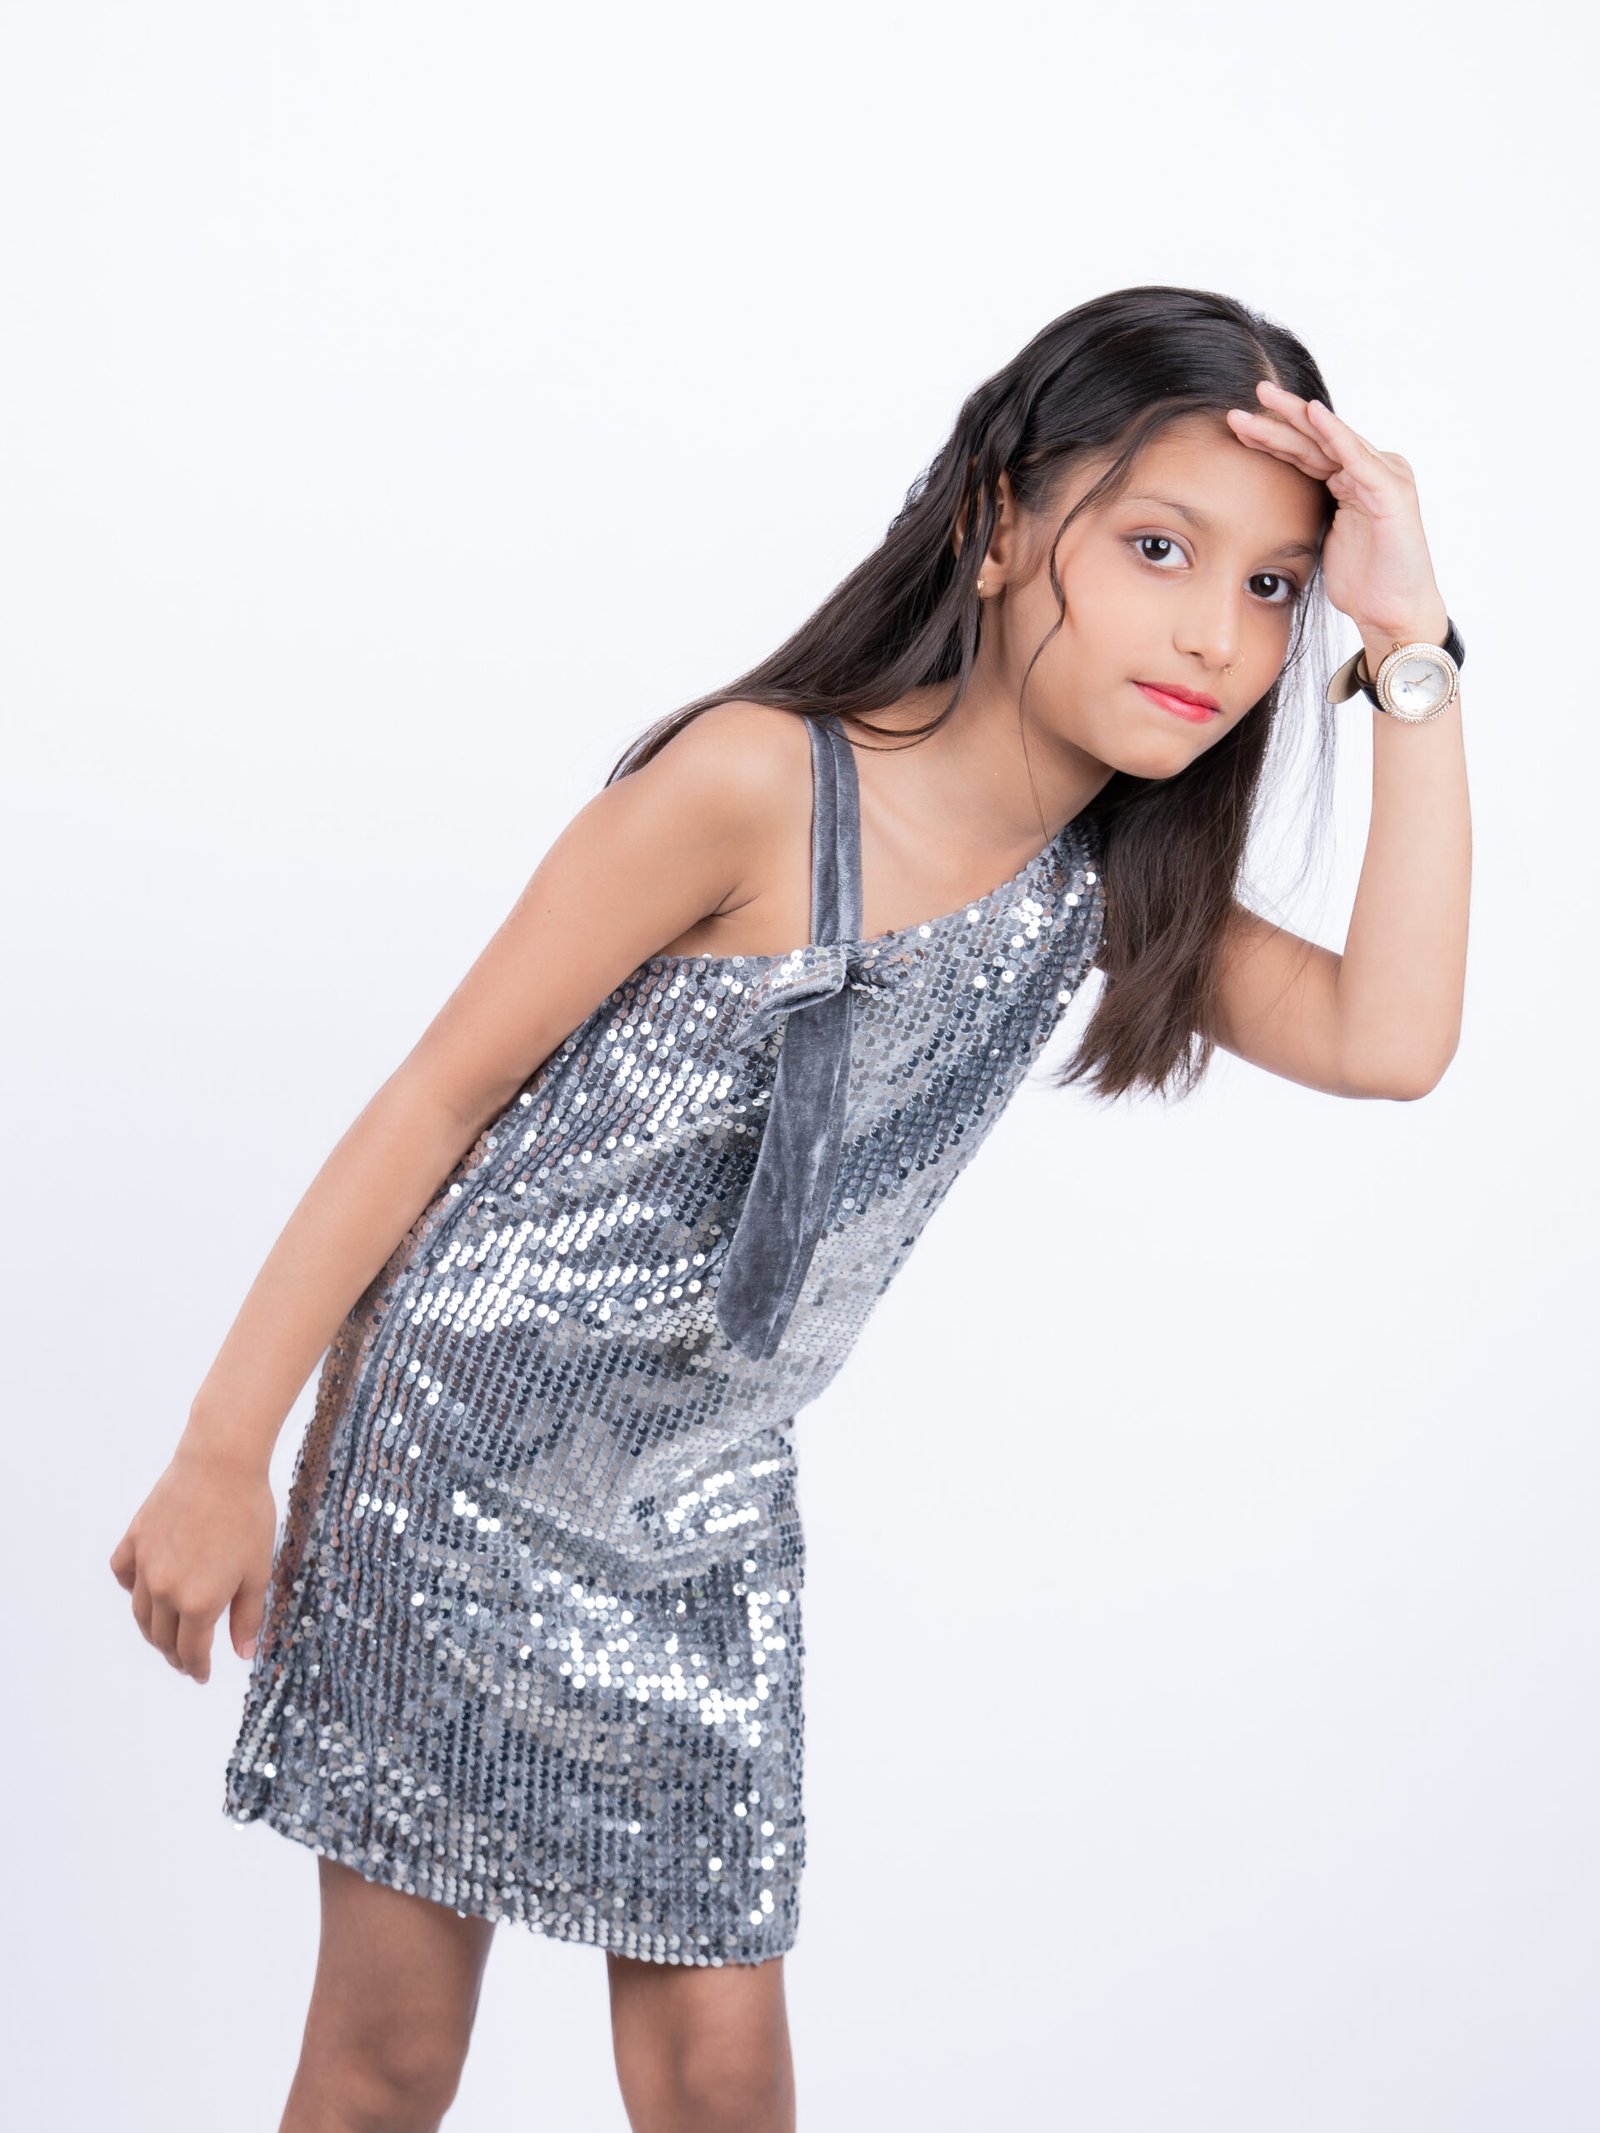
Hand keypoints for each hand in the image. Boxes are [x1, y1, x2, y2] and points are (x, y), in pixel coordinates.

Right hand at [109, 1442, 277, 1683]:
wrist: (221, 1463)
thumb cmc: (248, 1514)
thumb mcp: (258, 1571)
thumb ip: (248, 1617)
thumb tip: (243, 1654)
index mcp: (198, 1602)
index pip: (191, 1651)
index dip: (196, 1668)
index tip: (202, 1675)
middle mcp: (164, 1590)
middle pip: (162, 1637)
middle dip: (175, 1654)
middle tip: (187, 1658)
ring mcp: (145, 1565)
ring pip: (140, 1613)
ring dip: (153, 1630)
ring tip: (167, 1633)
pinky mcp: (134, 1539)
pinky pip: (123, 1575)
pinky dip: (131, 1588)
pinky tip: (146, 1589)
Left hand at [1225, 380, 1448, 646]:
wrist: (1394, 614)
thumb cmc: (1364, 583)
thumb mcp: (1323, 540)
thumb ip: (1308, 513)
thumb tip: (1267, 511)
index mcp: (1351, 481)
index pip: (1306, 452)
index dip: (1273, 437)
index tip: (1238, 424)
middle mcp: (1369, 471)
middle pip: (1316, 438)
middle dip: (1280, 416)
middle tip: (1250, 394)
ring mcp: (1382, 477)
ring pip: (1331, 440)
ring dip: (1296, 418)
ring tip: (1264, 399)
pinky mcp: (1390, 492)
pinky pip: (1356, 456)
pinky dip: (1334, 434)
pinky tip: (1313, 414)